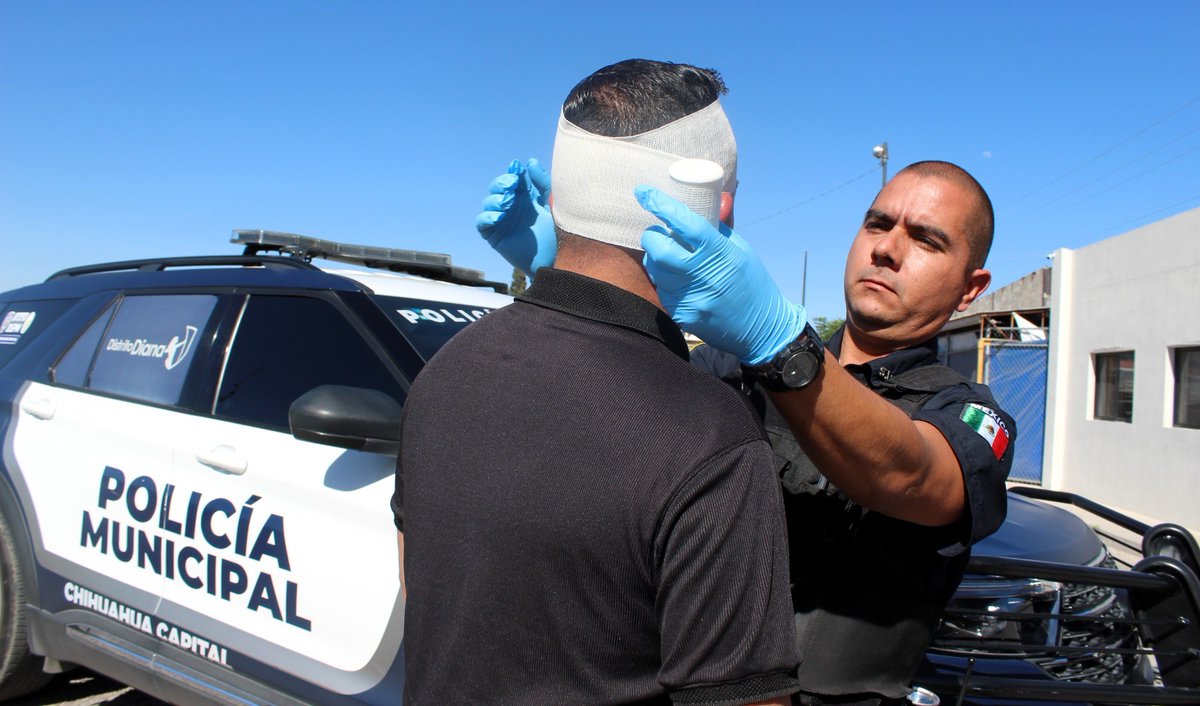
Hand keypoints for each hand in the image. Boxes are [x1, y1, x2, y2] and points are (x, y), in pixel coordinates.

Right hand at [475, 158, 555, 275]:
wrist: (555, 259)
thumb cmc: (557, 232)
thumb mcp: (552, 203)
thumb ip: (542, 183)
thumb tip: (530, 162)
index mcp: (525, 196)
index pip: (513, 178)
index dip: (513, 172)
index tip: (517, 168)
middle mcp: (511, 206)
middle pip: (497, 187)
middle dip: (502, 183)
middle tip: (512, 185)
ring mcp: (501, 220)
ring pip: (488, 202)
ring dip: (496, 199)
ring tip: (508, 203)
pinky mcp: (494, 235)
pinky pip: (482, 222)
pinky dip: (486, 217)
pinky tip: (498, 216)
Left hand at [636, 186, 806, 364]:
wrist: (761, 329)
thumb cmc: (751, 282)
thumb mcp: (742, 249)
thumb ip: (721, 225)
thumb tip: (717, 196)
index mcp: (721, 253)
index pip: (686, 223)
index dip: (661, 205)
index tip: (644, 192)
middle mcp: (703, 275)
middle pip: (659, 247)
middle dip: (651, 235)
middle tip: (657, 232)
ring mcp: (691, 297)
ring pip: (655, 269)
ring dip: (655, 258)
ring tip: (669, 256)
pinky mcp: (683, 315)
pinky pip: (661, 290)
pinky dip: (663, 280)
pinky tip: (675, 280)